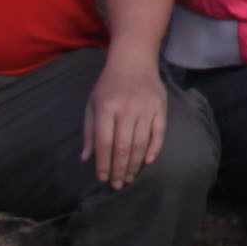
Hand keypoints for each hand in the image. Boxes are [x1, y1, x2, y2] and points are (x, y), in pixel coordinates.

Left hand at [83, 58, 168, 190]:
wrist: (134, 61)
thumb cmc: (109, 85)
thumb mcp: (92, 104)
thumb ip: (89, 132)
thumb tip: (86, 159)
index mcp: (106, 107)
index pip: (104, 142)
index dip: (103, 164)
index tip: (102, 178)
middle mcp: (127, 108)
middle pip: (123, 147)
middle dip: (119, 169)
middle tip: (117, 184)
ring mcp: (145, 108)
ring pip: (140, 144)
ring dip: (134, 165)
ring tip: (129, 178)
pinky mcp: (160, 107)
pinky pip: (158, 133)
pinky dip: (154, 150)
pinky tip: (147, 163)